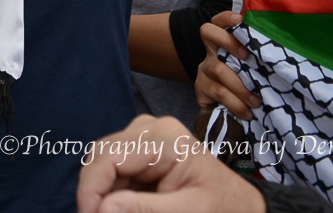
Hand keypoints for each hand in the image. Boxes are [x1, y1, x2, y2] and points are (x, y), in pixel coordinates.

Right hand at [77, 115, 264, 212]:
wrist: (242, 206)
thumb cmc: (223, 209)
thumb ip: (145, 210)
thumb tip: (101, 210)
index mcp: (165, 139)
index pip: (109, 157)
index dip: (90, 188)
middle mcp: (151, 128)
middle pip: (101, 157)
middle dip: (95, 193)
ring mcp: (145, 136)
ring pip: (103, 163)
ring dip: (104, 193)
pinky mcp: (142, 148)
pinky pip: (115, 168)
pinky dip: (114, 192)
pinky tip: (125, 207)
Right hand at [195, 12, 258, 120]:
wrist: (226, 114)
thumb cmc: (247, 85)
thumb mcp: (252, 69)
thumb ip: (259, 58)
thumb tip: (287, 47)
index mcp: (224, 44)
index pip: (218, 22)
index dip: (226, 18)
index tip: (241, 21)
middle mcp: (211, 52)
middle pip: (207, 32)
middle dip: (228, 41)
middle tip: (247, 56)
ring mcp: (204, 69)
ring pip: (218, 68)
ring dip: (240, 86)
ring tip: (256, 101)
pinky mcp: (201, 88)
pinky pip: (218, 92)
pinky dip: (236, 103)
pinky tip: (248, 112)